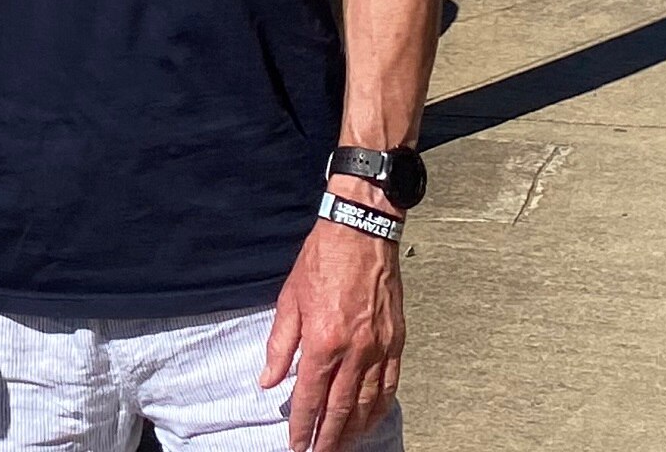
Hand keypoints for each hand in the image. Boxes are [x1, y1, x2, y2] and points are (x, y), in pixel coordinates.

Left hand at [260, 215, 404, 450]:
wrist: (360, 234)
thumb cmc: (320, 263)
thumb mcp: (288, 300)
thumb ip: (280, 345)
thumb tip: (268, 380)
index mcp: (323, 340)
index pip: (310, 395)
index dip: (302, 424)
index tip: (296, 444)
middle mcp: (355, 350)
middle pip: (341, 407)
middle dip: (329, 437)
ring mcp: (380, 348)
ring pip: (369, 402)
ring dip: (355, 429)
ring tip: (343, 445)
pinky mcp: (397, 342)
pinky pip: (390, 385)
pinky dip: (380, 408)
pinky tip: (371, 419)